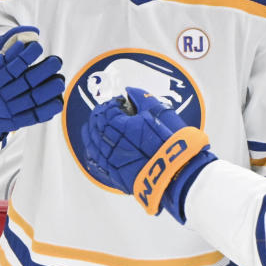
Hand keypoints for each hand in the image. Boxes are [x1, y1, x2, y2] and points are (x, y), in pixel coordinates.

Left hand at [81, 87, 213, 217]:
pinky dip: (91, 151)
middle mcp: (109, 141)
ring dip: (91, 132)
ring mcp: (109, 159)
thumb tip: (131, 91)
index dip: (111, 104)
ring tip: (94, 126)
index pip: (107, 110)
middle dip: (99, 115)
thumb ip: (143, 98)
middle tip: (105, 111)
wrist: (174, 173)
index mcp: (118, 124)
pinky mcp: (113, 174)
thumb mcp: (159, 114)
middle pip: (96, 124)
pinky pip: (95, 160)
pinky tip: (91, 148)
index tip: (118, 102)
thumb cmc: (168, 144)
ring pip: (92, 142)